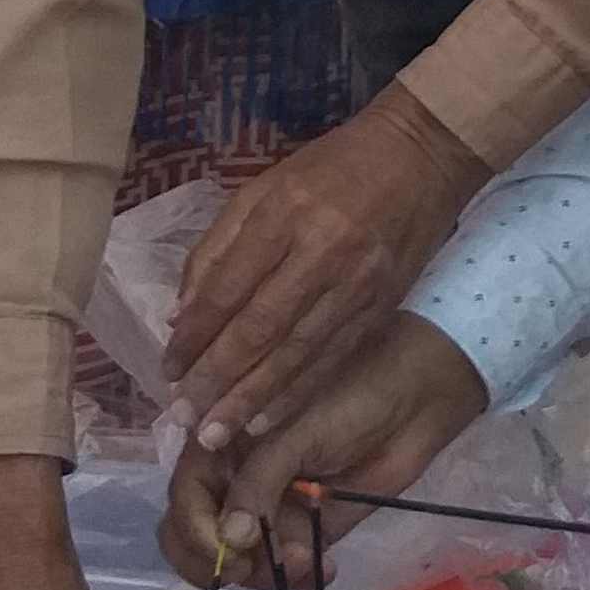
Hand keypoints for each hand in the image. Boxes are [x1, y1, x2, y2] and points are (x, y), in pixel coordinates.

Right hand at [163, 310, 490, 589]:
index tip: (229, 551)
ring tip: (306, 560)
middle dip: (218, 563)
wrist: (417, 398)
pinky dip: (296, 579)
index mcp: (220, 440)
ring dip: (265, 572)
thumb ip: (257, 483)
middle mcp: (236, 477)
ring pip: (240, 561)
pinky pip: (284, 568)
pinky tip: (324, 569)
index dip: (194, 530)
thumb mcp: (296, 430)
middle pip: (196, 537)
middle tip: (252, 569)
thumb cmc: (352, 393)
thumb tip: (230, 542)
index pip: (184, 496)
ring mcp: (270, 506)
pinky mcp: (305, 529)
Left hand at [167, 90, 489, 454]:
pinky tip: (268, 421)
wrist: (422, 154)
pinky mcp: (380, 306)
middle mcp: (320, 252)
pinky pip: (331, 359)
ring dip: (251, 400)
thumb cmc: (332, 166)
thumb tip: (183, 313)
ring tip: (216, 435)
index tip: (168, 369)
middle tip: (182, 418)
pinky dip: (297, 394)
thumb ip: (220, 246)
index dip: (195, 335)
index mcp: (283, 214)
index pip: (228, 288)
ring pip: (295, 354)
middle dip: (216, 380)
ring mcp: (355, 284)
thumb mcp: (265, 185)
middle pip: (258, 329)